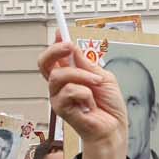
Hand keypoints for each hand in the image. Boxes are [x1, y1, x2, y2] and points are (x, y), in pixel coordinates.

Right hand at [39, 41, 126, 158]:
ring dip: (82, 76)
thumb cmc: (109, 107)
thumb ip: (87, 64)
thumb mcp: (103, 77)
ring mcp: (59, 97)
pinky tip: (90, 104)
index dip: (56, 42)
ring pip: (59, 75)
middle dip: (55, 50)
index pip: (56, 56)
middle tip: (69, 46)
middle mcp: (61, 85)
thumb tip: (73, 47)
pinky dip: (85, 94)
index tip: (60, 30)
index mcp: (71, 75)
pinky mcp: (61, 109)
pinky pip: (69, 91)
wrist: (114, 128)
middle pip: (45, 63)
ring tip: (96, 84)